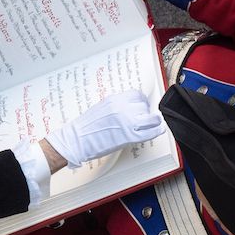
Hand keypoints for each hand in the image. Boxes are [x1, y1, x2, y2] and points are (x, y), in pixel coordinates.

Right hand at [45, 90, 164, 168]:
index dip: (142, 101)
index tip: (143, 105)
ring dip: (153, 120)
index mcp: (114, 99)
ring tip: (153, 123)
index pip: (137, 95)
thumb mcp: (101, 108)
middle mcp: (122, 108)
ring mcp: (127, 122)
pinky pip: (150, 132)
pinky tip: (158, 130)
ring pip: (150, 117)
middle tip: (143, 117)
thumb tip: (128, 107)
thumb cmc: (85, 127)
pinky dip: (157, 130)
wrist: (76, 140)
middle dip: (145, 112)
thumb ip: (116, 105)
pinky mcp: (129, 136)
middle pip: (144, 106)